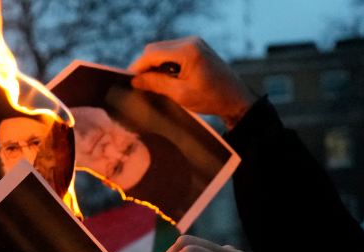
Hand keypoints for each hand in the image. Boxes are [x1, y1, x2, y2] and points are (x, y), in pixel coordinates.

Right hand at [128, 37, 257, 128]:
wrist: (235, 98)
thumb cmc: (211, 98)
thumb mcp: (180, 94)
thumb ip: (157, 84)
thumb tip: (135, 80)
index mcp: (188, 51)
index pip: (153, 53)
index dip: (138, 66)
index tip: (128, 80)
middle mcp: (190, 42)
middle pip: (156, 49)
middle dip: (145, 66)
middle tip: (139, 84)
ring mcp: (194, 43)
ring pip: (163, 50)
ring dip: (154, 65)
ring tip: (151, 84)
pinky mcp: (196, 48)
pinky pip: (173, 52)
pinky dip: (165, 64)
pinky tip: (164, 79)